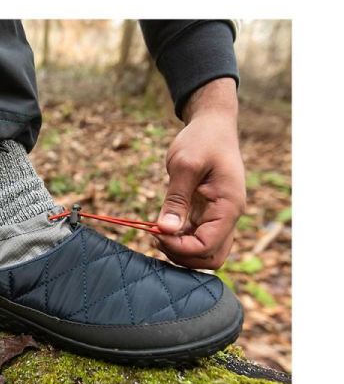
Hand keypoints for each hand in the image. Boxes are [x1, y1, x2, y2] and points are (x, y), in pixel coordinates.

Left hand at [154, 78, 245, 269]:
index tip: (156, 234)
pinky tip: (162, 227)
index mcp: (229, 206)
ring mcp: (220, 217)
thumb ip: (176, 199)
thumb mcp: (185, 164)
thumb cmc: (202, 139)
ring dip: (181, 250)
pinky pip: (197, 238)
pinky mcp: (208, 214)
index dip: (180, 247)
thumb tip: (165, 230)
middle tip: (156, 237)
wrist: (212, 125)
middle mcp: (228, 216)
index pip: (208, 246)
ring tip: (157, 233)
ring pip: (205, 252)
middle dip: (182, 255)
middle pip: (211, 258)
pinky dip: (180, 240)